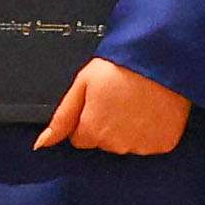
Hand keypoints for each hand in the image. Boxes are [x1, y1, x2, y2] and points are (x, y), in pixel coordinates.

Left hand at [39, 57, 196, 156]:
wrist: (160, 59)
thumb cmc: (122, 66)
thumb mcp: (83, 84)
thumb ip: (62, 117)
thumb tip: (41, 143)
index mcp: (93, 131)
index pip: (81, 138)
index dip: (88, 119)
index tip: (99, 102)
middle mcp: (116, 144)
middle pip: (104, 142)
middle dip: (108, 124)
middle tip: (119, 99)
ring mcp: (141, 146)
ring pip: (128, 144)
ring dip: (130, 129)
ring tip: (137, 103)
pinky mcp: (163, 144)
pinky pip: (151, 143)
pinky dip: (151, 131)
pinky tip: (152, 110)